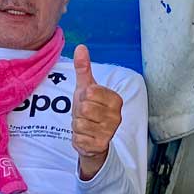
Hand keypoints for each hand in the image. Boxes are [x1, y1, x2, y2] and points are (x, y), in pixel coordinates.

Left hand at [72, 44, 122, 180]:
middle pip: (83, 108)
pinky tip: (85, 137)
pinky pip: (78, 137)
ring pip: (79, 123)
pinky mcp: (100, 146)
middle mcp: (116, 116)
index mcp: (115, 99)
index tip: (88, 101)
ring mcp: (109, 132)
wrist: (92, 138)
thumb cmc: (90, 110)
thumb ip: (83, 69)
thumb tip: (80, 47)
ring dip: (77, 125)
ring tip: (84, 125)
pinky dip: (77, 137)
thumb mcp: (85, 88)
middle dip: (78, 112)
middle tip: (85, 115)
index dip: (83, 97)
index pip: (90, 93)